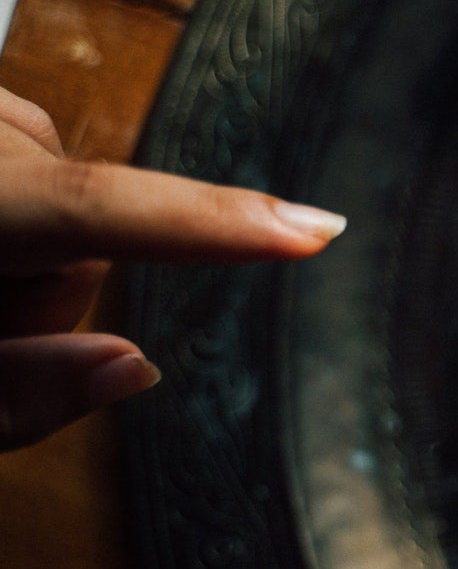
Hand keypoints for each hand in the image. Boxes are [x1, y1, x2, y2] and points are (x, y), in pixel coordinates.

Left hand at [0, 85, 346, 450]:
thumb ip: (18, 396)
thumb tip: (136, 371)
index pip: (97, 208)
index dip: (212, 221)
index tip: (315, 229)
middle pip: (85, 239)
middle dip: (44, 297)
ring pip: (69, 208)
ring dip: (24, 259)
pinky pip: (45, 172)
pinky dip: (16, 219)